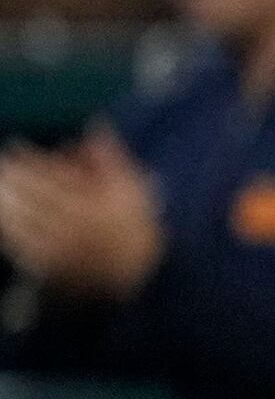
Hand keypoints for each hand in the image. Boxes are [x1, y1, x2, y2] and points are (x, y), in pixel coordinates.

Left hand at [0, 126, 163, 301]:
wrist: (137, 275)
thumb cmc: (134, 225)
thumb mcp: (131, 187)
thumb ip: (111, 156)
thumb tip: (96, 123)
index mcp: (91, 207)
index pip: (50, 178)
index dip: (28, 161)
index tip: (14, 147)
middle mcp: (68, 228)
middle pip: (28, 198)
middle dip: (9, 179)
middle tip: (1, 165)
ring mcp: (53, 249)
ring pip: (17, 220)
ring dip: (3, 201)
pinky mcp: (43, 265)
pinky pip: (16, 242)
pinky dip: (6, 226)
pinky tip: (3, 215)